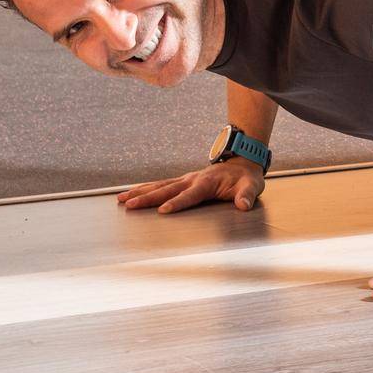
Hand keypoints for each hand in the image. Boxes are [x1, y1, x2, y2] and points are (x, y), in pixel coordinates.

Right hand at [117, 159, 264, 212]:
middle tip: (130, 205)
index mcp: (207, 183)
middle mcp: (192, 179)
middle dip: (147, 198)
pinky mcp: (182, 181)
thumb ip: (247, 196)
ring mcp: (185, 179)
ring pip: (159, 186)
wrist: (242, 162)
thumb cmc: (246, 178)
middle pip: (167, 190)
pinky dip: (145, 189)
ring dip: (140, 193)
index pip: (190, 195)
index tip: (163, 211)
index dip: (177, 203)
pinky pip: (160, 185)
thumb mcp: (252, 186)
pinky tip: (131, 194)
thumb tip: (243, 205)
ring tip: (121, 200)